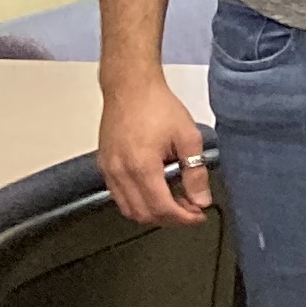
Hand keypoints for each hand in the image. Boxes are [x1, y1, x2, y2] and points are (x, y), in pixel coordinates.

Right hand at [98, 71, 212, 226]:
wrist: (130, 87)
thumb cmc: (157, 106)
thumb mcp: (188, 137)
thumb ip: (195, 172)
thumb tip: (201, 199)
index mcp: (142, 166)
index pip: (162, 208)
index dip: (183, 218)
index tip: (198, 215)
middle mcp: (120, 172)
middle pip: (144, 214)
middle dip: (170, 218)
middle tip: (190, 210)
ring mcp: (108, 169)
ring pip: (128, 209)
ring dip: (153, 212)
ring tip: (176, 201)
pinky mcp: (104, 165)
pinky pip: (118, 195)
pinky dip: (138, 201)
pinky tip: (156, 190)